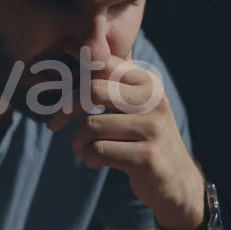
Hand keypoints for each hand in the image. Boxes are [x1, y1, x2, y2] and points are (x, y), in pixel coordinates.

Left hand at [47, 53, 204, 229]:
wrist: (177, 183)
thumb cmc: (143, 141)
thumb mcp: (133, 107)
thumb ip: (109, 82)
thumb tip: (71, 45)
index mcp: (147, 83)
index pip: (105, 63)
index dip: (77, 63)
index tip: (56, 73)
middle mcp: (153, 100)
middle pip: (93, 90)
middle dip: (65, 109)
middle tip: (53, 125)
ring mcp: (153, 128)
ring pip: (91, 126)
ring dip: (78, 143)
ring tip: (84, 150)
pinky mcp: (147, 157)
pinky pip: (98, 151)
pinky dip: (88, 158)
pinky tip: (95, 162)